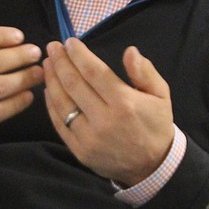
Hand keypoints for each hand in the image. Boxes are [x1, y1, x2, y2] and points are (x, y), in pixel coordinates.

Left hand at [43, 38, 173, 185]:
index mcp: (124, 103)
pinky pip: (59, 124)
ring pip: (62, 103)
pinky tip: (49, 90)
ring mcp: (89, 137)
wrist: (152, 167)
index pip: (94, 72)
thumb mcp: (161, 95)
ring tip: (47, 64)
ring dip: (51, 80)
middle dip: (60, 62)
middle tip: (52, 47)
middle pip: (74, 84)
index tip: (69, 42)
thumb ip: (145, 72)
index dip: (79, 55)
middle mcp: (104, 120)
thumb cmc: (155, 125)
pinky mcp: (79, 150)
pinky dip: (51, 105)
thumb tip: (130, 51)